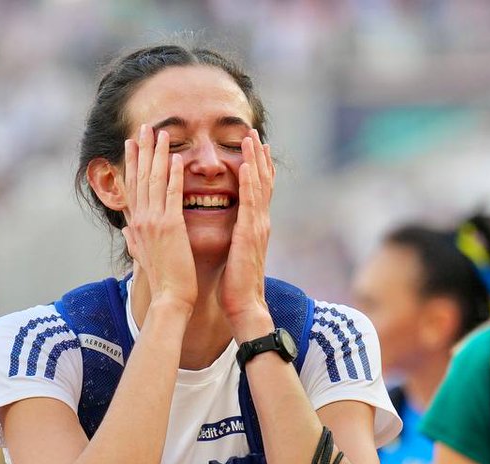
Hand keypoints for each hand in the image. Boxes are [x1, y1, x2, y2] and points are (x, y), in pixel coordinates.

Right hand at [123, 125, 196, 312]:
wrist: (169, 299)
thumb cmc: (162, 281)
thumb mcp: (143, 257)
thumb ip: (135, 240)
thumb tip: (128, 230)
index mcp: (136, 226)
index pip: (132, 187)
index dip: (131, 163)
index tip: (132, 143)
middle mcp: (142, 220)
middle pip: (141, 178)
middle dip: (143, 150)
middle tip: (145, 127)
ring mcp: (155, 223)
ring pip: (155, 181)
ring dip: (158, 155)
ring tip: (162, 133)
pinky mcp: (172, 228)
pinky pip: (173, 195)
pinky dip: (174, 175)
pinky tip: (177, 158)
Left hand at [220, 130, 273, 325]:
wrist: (244, 306)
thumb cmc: (234, 287)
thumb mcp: (233, 256)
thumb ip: (232, 239)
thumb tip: (226, 231)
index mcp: (254, 228)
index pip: (257, 192)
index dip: (256, 169)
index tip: (251, 148)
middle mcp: (260, 223)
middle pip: (263, 182)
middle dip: (258, 156)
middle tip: (253, 132)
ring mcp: (258, 227)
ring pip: (259, 185)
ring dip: (255, 159)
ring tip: (250, 137)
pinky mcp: (250, 233)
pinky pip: (251, 201)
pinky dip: (250, 181)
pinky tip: (247, 163)